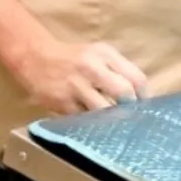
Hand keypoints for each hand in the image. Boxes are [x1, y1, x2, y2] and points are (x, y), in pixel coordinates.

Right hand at [10, 38, 148, 114]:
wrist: (36, 58)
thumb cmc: (75, 58)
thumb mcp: (99, 54)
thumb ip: (120, 69)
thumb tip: (140, 95)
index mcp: (105, 54)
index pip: (135, 77)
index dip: (144, 95)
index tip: (145, 106)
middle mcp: (91, 68)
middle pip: (123, 92)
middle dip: (130, 107)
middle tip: (132, 117)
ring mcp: (76, 86)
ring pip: (104, 110)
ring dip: (112, 119)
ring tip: (116, 124)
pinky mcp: (62, 103)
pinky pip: (84, 119)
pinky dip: (93, 124)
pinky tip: (96, 126)